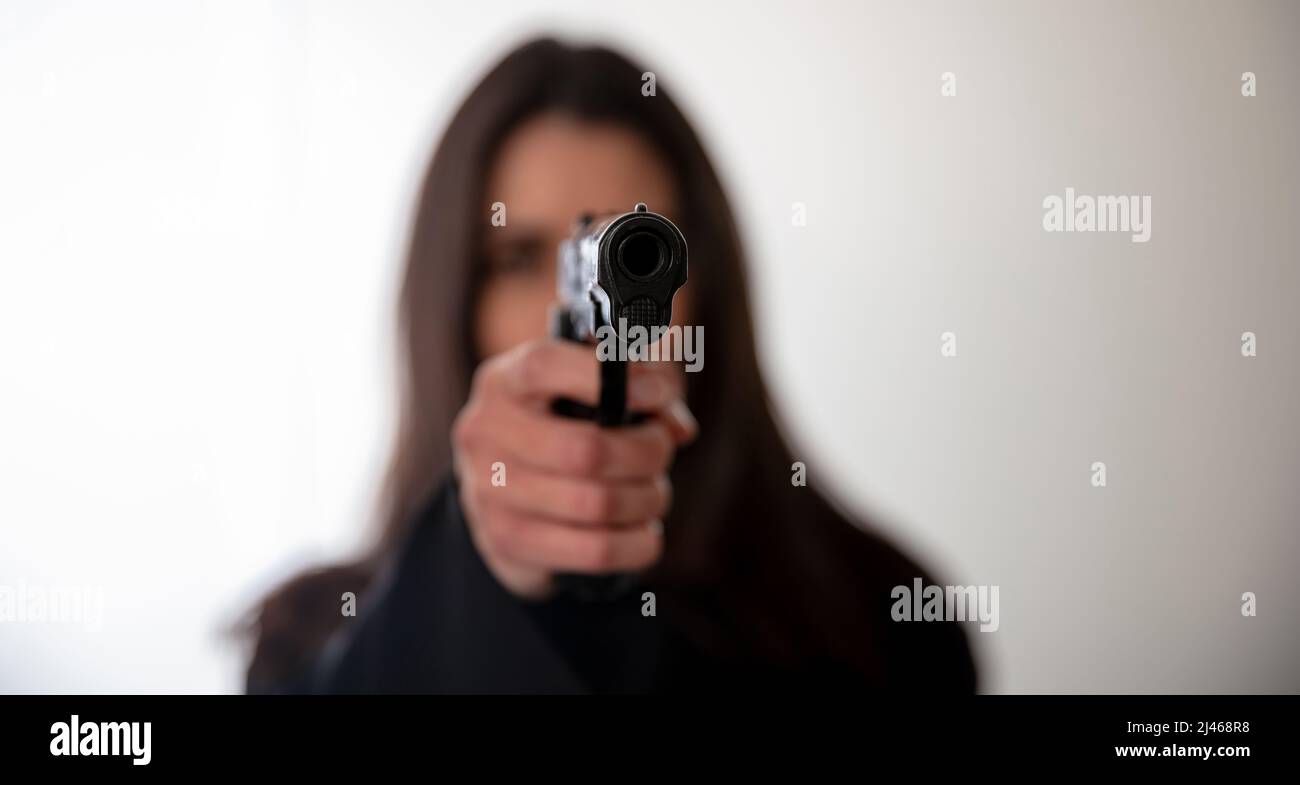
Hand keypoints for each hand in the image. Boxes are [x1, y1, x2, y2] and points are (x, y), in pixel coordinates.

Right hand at [451, 338, 696, 599]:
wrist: (502, 492)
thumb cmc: (559, 428)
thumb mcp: (588, 391)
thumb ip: (639, 389)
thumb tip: (678, 427)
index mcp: (503, 382)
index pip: (543, 366)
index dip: (604, 376)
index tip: (656, 391)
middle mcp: (485, 433)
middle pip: (586, 449)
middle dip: (646, 452)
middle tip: (662, 450)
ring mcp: (489, 492)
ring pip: (598, 504)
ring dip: (647, 499)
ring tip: (654, 492)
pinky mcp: (507, 542)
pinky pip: (596, 550)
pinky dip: (638, 543)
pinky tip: (644, 531)